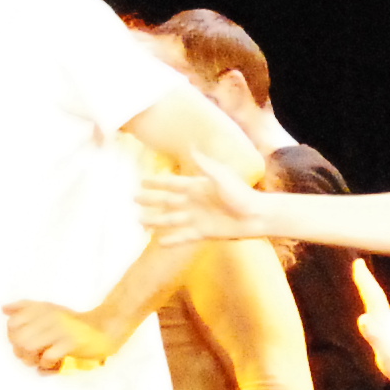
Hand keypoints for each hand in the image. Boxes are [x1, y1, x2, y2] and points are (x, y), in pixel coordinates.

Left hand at [3, 299, 112, 373]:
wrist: (106, 329)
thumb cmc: (74, 324)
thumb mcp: (50, 310)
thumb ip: (26, 307)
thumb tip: (3, 308)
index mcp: (43, 308)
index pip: (12, 323)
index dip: (13, 338)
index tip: (25, 344)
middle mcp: (49, 316)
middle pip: (17, 338)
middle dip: (20, 352)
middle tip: (32, 356)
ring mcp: (60, 328)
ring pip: (28, 347)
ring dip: (31, 360)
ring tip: (41, 361)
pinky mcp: (71, 342)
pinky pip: (47, 357)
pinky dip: (47, 366)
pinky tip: (53, 365)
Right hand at [139, 158, 265, 244]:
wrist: (256, 216)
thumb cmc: (241, 194)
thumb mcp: (222, 177)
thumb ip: (205, 166)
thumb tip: (192, 147)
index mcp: (197, 187)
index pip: (172, 184)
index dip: (156, 183)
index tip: (141, 181)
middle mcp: (194, 202)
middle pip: (167, 201)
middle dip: (151, 200)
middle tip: (133, 199)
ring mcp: (197, 218)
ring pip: (171, 219)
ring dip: (156, 220)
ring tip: (140, 221)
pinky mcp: (203, 233)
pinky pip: (183, 237)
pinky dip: (172, 240)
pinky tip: (159, 242)